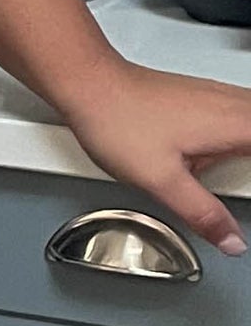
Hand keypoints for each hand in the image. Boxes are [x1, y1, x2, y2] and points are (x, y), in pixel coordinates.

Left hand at [59, 56, 250, 255]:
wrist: (91, 85)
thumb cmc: (119, 121)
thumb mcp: (161, 181)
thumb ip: (202, 212)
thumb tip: (231, 239)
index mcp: (235, 125)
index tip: (246, 189)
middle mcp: (233, 104)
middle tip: (242, 185)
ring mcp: (219, 96)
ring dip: (249, 149)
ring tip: (240, 174)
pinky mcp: (203, 96)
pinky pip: (242, 113)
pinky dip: (244, 135)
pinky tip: (229, 151)